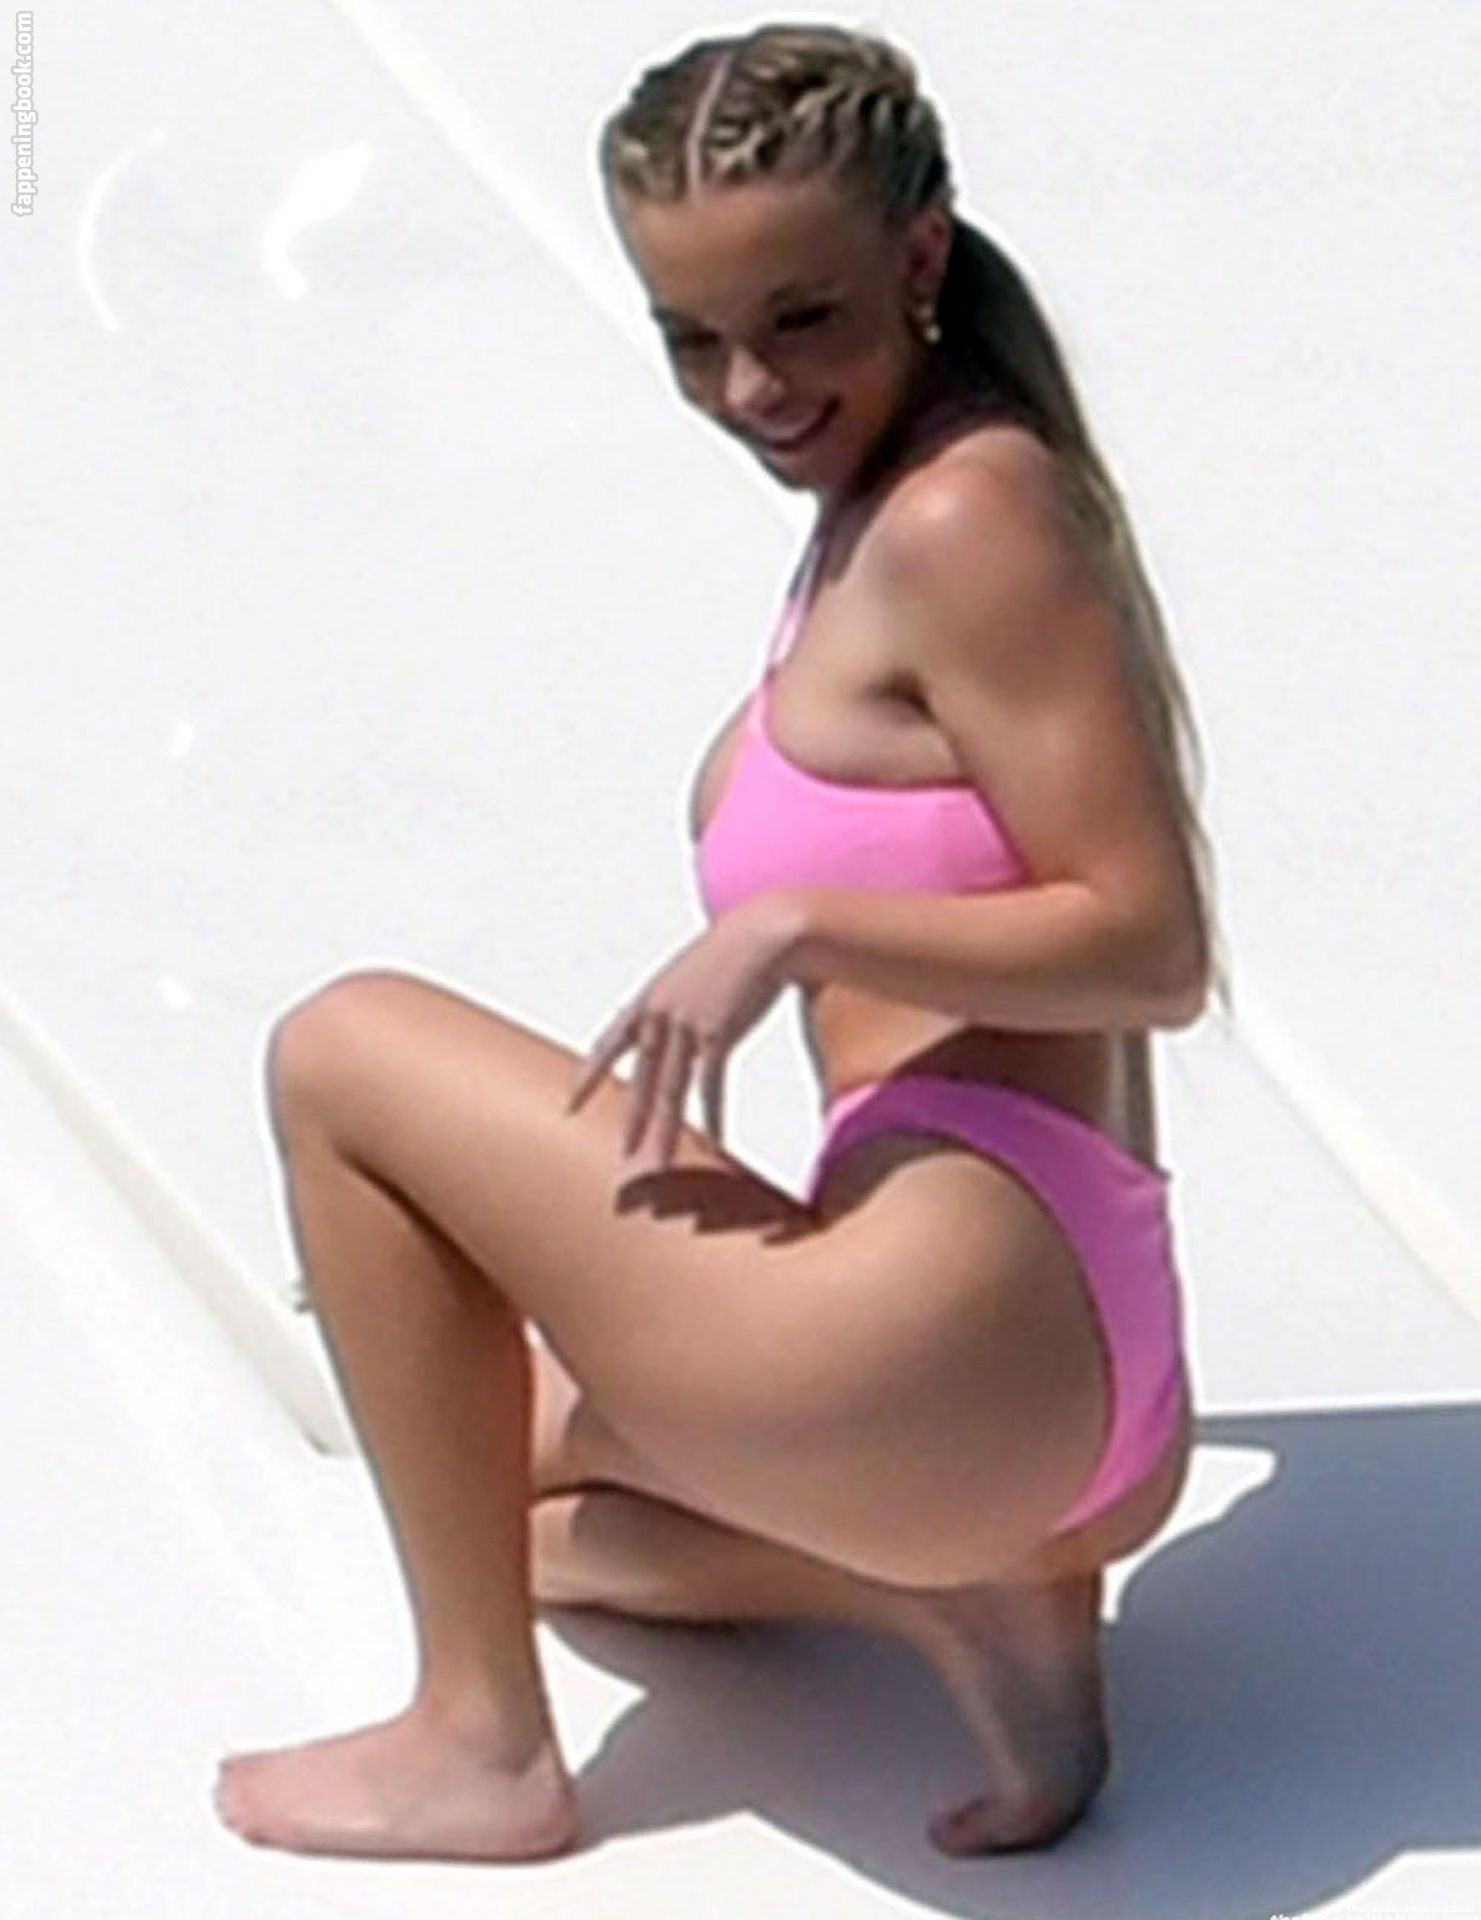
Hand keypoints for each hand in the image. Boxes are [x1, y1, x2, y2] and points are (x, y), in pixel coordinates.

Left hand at [563, 893, 805, 1178]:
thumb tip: (689, 1024)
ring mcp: (685, 1024)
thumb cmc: (739, 947)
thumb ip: (684, 1000)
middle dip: (632, 1120)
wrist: (765, 932)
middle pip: (642, 1079)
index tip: (570, 1102)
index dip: (589, 1074)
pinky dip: (713, 1115)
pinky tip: (715, 1140)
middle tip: (623, 1156)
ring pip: (670, 1090)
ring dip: (665, 1131)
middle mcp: (659, 1014)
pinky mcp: (716, 1032)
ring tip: (658, 1164)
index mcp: (650, 998)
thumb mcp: (696, 972)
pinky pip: (710, 1083)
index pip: (610, 1043)